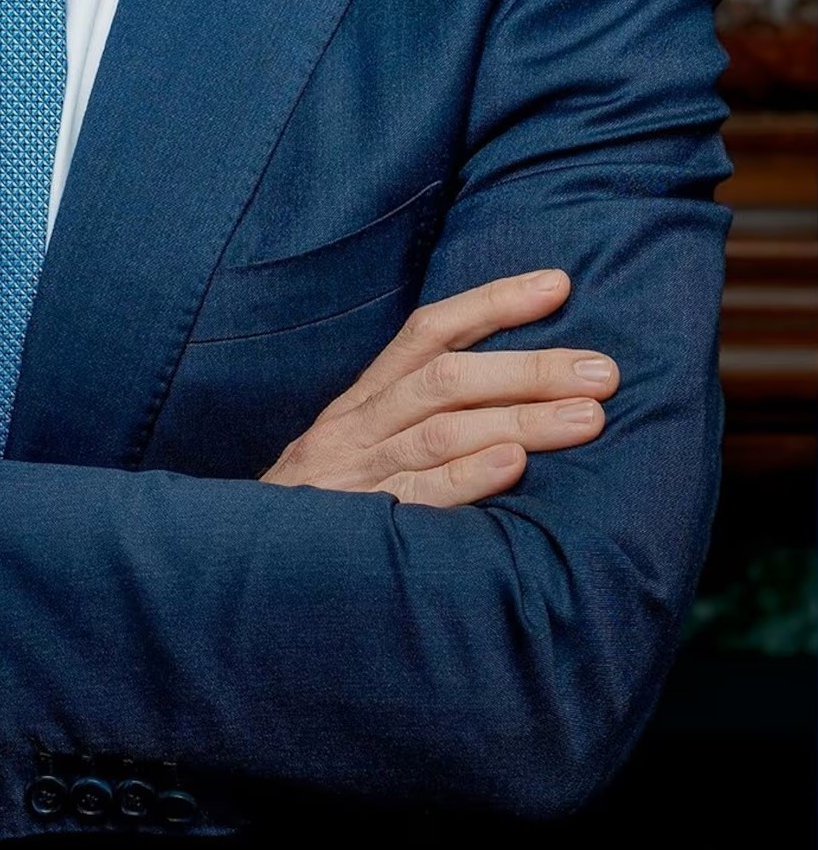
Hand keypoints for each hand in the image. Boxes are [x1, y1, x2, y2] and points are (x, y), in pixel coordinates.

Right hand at [260, 268, 617, 506]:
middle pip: (447, 376)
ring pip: (441, 429)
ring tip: (589, 418)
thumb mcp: (361, 446)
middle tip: (604, 371)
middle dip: (531, 368)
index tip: (560, 283)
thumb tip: (515, 394)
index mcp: (364, 398)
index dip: (494, 302)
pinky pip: (415, 496)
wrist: (245, 566)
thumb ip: (417, 417)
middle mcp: (358, 424)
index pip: (430, 331)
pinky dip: (466, 477)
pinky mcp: (356, 527)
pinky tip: (513, 464)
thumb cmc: (324, 506)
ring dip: (521, 418)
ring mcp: (356, 474)